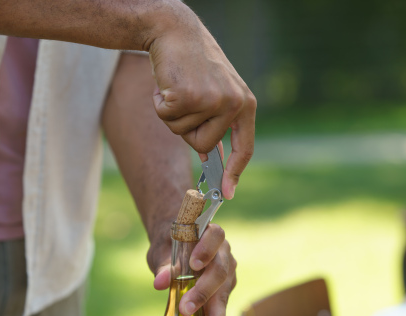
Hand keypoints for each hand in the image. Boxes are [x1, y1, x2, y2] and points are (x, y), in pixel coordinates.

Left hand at [147, 223, 236, 315]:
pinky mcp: (225, 289)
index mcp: (210, 233)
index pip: (215, 236)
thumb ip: (163, 265)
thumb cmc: (169, 244)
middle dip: (203, 292)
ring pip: (225, 292)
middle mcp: (224, 252)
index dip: (207, 249)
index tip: (193, 264)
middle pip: (220, 270)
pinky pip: (222, 305)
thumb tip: (159, 283)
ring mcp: (227, 271)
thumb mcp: (162, 251)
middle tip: (185, 309)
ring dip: (215, 315)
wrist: (175, 244)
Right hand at [148, 3, 256, 199]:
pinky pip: (167, 117)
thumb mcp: (214, 94)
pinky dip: (160, 103)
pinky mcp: (190, 96)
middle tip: (186, 99)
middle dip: (186, 129)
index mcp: (245, 104)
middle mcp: (234, 103)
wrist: (175, 32)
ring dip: (172, 114)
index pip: (245, 147)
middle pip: (203, 144)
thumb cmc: (193, 66)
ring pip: (182, 132)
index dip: (235, 172)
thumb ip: (215, 124)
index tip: (228, 193)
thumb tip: (208, 157)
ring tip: (178, 86)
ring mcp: (213, 100)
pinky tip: (167, 83)